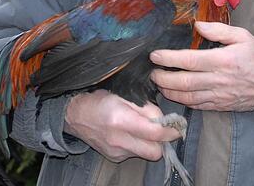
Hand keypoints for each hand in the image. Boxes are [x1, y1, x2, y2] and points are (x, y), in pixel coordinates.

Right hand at [64, 90, 181, 161]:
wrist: (76, 116)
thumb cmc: (100, 101)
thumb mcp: (124, 95)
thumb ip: (145, 107)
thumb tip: (163, 119)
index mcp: (122, 120)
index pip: (156, 133)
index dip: (171, 130)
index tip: (177, 126)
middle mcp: (119, 140)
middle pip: (155, 152)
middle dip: (163, 142)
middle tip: (163, 130)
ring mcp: (116, 152)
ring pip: (146, 154)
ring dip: (151, 144)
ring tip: (146, 131)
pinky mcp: (114, 158)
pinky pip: (135, 154)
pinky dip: (138, 146)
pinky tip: (132, 135)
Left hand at [150, 21, 253, 114]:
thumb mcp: (243, 36)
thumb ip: (219, 30)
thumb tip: (198, 25)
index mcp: (223, 60)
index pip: (188, 60)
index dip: (168, 59)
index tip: (154, 55)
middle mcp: (218, 80)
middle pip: (182, 82)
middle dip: (162, 78)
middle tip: (152, 72)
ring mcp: (218, 96)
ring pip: (186, 97)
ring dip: (168, 91)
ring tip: (159, 83)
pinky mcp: (219, 105)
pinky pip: (196, 105)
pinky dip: (182, 101)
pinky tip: (175, 94)